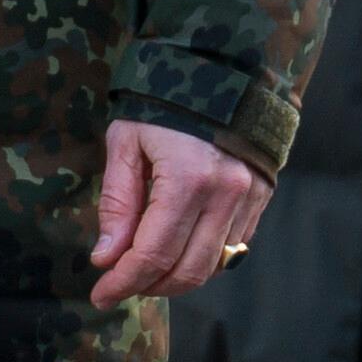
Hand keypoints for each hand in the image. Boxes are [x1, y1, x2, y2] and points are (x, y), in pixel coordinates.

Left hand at [88, 118, 272, 305]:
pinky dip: (201, 258)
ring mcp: (249, 197)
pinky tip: (177, 247)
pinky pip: (232, 248)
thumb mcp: (127, 142)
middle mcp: (226, 193)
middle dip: (147, 286)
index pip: (153, 254)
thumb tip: (106, 257)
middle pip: (186, 270)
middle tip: (120, 284)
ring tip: (146, 268)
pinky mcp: (261, 197)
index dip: (123, 281)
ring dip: (174, 278)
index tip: (100, 293)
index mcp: (188, 178)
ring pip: (212, 266)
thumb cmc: (165, 101)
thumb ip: (117, 202)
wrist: (224, 68)